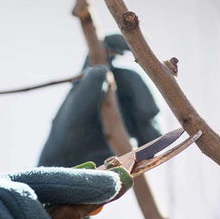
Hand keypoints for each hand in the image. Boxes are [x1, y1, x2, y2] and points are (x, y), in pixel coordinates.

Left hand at [38, 35, 160, 218]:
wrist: (68, 178)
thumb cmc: (63, 145)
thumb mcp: (70, 121)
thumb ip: (83, 95)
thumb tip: (102, 69)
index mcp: (94, 79)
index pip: (109, 48)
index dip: (121, 40)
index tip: (127, 46)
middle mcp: (115, 88)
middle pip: (139, 75)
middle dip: (146, 92)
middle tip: (148, 115)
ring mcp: (129, 107)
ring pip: (151, 100)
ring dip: (153, 115)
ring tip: (149, 136)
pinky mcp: (140, 128)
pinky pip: (155, 123)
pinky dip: (156, 131)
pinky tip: (152, 142)